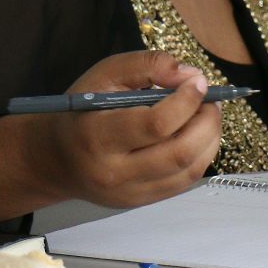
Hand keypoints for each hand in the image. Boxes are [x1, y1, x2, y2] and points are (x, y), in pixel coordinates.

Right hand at [42, 51, 220, 207]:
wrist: (55, 158)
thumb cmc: (81, 110)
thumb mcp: (104, 74)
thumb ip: (146, 65)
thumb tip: (189, 75)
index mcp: (97, 136)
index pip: (156, 124)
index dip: (187, 101)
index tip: (198, 81)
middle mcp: (113, 172)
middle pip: (179, 152)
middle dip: (206, 122)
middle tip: (212, 100)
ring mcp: (129, 193)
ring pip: (189, 171)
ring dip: (210, 140)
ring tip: (208, 116)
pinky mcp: (140, 202)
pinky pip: (184, 182)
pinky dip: (201, 156)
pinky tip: (198, 136)